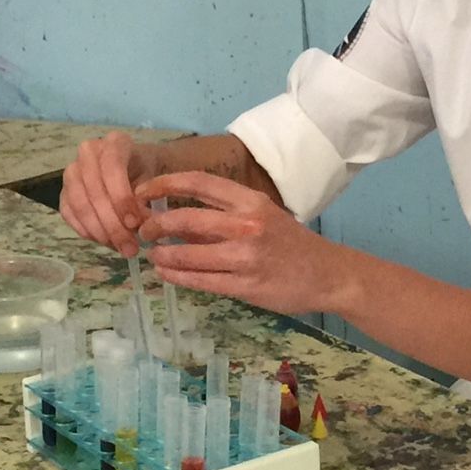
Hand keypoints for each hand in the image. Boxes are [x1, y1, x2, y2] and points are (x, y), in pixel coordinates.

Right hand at [59, 131, 155, 255]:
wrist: (136, 170)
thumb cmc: (146, 173)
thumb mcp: (155, 180)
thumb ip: (147, 199)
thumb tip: (137, 224)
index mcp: (114, 142)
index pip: (112, 167)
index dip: (121, 198)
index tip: (134, 223)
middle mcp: (88, 152)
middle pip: (94, 190)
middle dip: (112, 224)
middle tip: (130, 248)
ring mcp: (72, 171)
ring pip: (79, 204)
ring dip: (100, 232)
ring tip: (120, 248)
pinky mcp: (64, 191)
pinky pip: (69, 214)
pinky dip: (87, 232)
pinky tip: (106, 242)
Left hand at [135, 171, 345, 316]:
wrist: (328, 275)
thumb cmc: (292, 244)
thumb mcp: (265, 214)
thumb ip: (227, 213)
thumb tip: (178, 213)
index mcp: (250, 201)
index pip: (198, 183)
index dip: (164, 184)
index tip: (142, 192)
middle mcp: (246, 225)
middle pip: (185, 219)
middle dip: (155, 225)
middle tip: (144, 231)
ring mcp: (245, 258)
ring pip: (187, 254)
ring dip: (162, 256)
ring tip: (153, 256)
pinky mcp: (245, 286)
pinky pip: (200, 281)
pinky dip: (177, 277)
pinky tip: (166, 274)